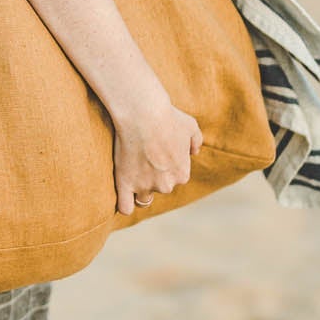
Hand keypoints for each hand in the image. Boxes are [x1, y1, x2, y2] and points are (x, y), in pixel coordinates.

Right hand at [111, 93, 202, 214]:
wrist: (143, 113)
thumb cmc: (168, 117)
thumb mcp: (191, 126)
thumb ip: (196, 141)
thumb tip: (194, 152)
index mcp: (182, 174)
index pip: (176, 177)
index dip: (168, 165)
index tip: (158, 151)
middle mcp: (166, 185)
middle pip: (160, 187)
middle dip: (154, 175)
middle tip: (144, 154)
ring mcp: (144, 186)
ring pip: (143, 197)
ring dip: (140, 187)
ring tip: (133, 168)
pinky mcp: (125, 184)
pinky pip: (125, 207)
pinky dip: (125, 205)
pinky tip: (124, 197)